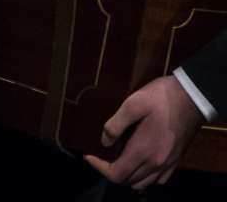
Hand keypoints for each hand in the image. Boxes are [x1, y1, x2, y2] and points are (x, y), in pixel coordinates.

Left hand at [84, 75, 205, 190]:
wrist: (192, 97)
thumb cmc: (161, 98)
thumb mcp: (132, 104)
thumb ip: (115, 125)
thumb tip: (104, 142)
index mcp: (143, 151)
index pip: (117, 174)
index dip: (99, 167)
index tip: (89, 155)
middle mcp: (156, 163)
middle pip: (129, 181)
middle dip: (111, 172)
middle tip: (101, 156)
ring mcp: (168, 163)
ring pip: (144, 183)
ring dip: (128, 177)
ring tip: (117, 160)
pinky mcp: (176, 159)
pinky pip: (159, 179)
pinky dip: (145, 177)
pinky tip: (139, 163)